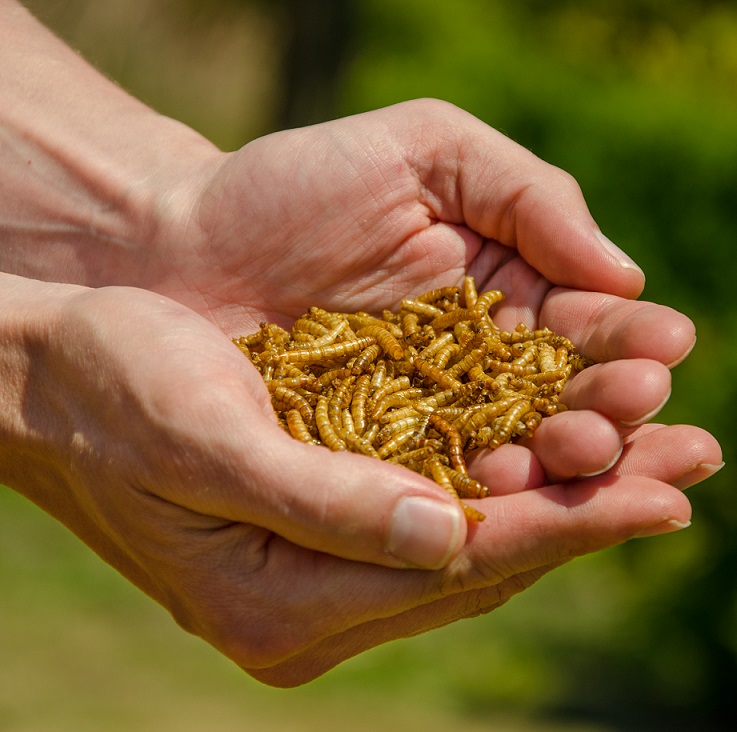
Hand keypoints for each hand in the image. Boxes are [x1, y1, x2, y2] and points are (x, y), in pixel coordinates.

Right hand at [7, 279, 717, 688]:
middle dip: (589, 508)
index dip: (564, 528)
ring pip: (475, 525)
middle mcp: (313, 596)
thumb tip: (446, 536)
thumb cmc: (115, 394)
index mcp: (281, 602)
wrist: (57, 374)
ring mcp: (322, 555)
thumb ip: (319, 504)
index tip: (661, 494)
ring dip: (565, 483)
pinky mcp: (326, 509)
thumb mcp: (207, 443)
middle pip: (482, 556)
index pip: (454, 569)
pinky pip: (442, 495)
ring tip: (655, 445)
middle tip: (690, 460)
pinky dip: (510, 465)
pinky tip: (563, 434)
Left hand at [144, 98, 704, 502]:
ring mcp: (422, 423)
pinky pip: (432, 485)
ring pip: (508, 453)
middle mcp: (471, 368)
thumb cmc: (291, 187)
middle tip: (638, 416)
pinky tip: (507, 489)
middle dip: (608, 412)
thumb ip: (527, 195)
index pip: (584, 328)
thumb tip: (623, 276)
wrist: (181, 245)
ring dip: (558, 462)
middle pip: (560, 402)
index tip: (662, 351)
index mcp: (499, 293)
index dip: (627, 342)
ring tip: (588, 452)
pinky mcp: (368, 465)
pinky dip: (474, 491)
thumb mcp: (420, 152)